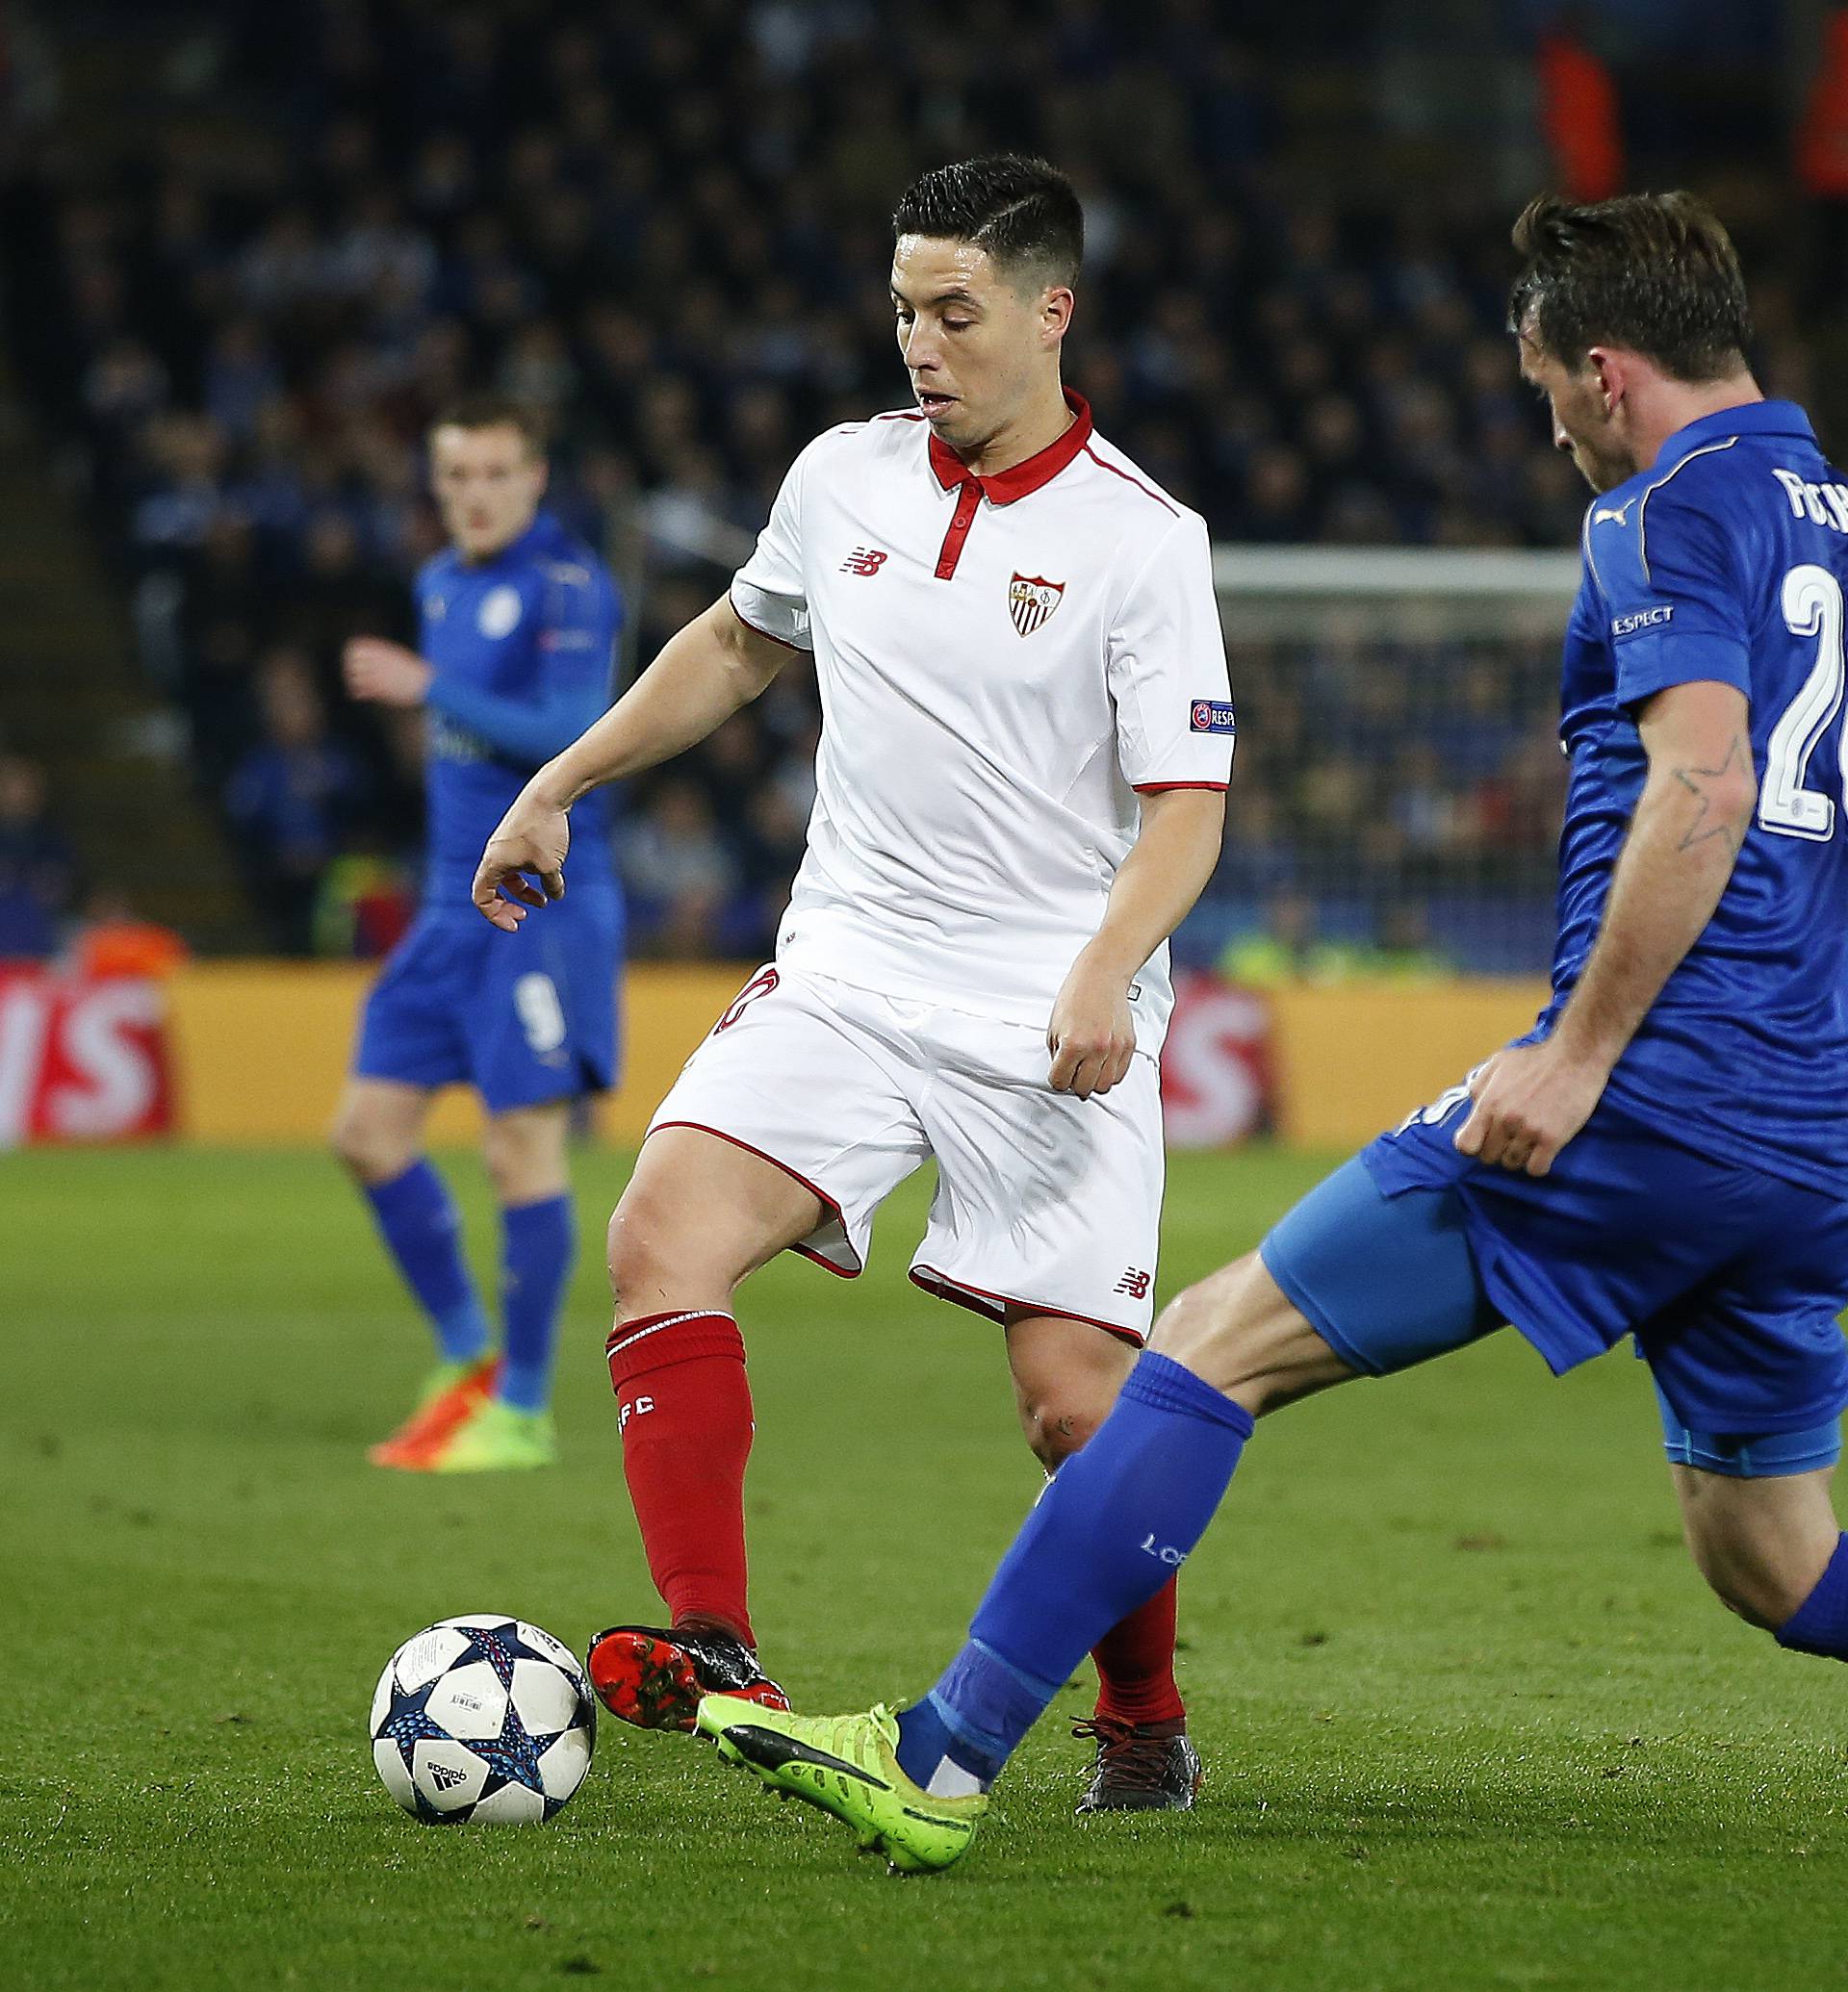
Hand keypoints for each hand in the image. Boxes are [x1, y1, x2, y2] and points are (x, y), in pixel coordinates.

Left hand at [343, 637, 432, 707]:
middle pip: (351, 662)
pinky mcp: (380, 689)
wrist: (426, 684)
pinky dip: (357, 692)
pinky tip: (361, 695)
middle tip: (353, 674)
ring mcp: (378, 675)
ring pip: (353, 676)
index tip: (354, 661)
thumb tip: (366, 656)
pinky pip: (360, 690)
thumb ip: (380, 654)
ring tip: (357, 686)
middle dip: (349, 668)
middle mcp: (377, 661)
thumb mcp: (397, 656)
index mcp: (382, 651)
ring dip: (352, 681)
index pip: (355, 648)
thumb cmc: (413, 671)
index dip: (351, 655)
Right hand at [473, 786, 569, 930]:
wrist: (549, 795)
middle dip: (506, 906)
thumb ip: (551, 886)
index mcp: (493, 864)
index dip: (495, 916)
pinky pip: (517, 864)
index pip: (481, 898)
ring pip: (507, 877)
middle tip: (524, 918)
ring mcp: (505, 845)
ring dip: (522, 892)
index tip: (517, 925)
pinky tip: (551, 876)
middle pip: (491, 890)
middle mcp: (494, 855)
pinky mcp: (517, 837)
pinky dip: (529, 875)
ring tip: (544, 901)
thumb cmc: (545, 830)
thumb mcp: (551, 866)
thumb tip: (555, 895)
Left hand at [1047, 949, 1136, 1099]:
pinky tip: (1101, 1063)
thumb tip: (1062, 1074)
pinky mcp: (1128, 1046)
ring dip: (1093, 1081)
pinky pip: (1119, 1075)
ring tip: (1087, 1069)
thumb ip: (1057, 1054)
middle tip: (1072, 1071)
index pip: (1059, 1081)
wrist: (1101, 977)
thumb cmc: (1076, 997)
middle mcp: (1096, 1049)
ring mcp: (1115, 1048)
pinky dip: (1109, 1074)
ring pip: (1103, 1086)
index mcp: (1073, 1044)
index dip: (1056, 1079)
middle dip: (1074, 1082)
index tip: (1057, 1073)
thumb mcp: (1054, 1027)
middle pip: (1083, 1089)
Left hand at [1452, 1038, 1609, 1176]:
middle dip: (1497, 1150)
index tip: (1483, 1141)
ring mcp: (1528, 1131)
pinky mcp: (1552, 1139)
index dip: (1473, 1147)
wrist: (1575, 1057)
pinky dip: (1538, 1164)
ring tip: (1529, 1141)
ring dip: (1519, 1156)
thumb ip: (1479, 1087)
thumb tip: (1472, 1108)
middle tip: (1511, 1139)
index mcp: (1488, 1103)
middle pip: (1488, 1157)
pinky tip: (1543, 1151)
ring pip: (1512, 1164)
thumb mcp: (1497, 1064)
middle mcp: (1505, 1120)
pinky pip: (1536, 1169)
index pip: (1465, 1145)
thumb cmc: (1536, 1059)